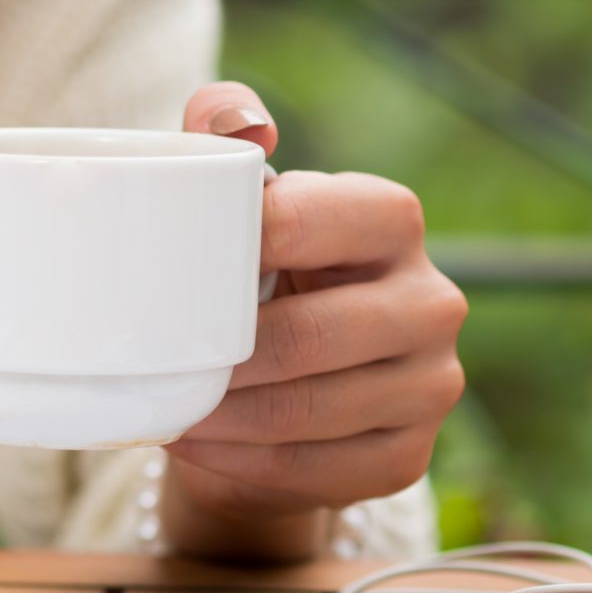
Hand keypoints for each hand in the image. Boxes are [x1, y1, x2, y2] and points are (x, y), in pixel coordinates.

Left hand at [159, 83, 466, 560]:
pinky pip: (321, 470)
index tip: (178, 264)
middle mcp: (432, 300)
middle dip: (226, 359)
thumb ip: (224, 134)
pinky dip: (246, 464)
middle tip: (159, 366)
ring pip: (313, 412)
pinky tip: (203, 449)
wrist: (274, 380)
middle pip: (316, 336)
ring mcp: (432, 384)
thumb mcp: (238, 202)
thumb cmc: (250, 273)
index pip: (326, 218)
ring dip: (225, 420)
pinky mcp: (407, 455)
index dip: (246, 239)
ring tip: (169, 411)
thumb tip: (233, 122)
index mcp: (389, 219)